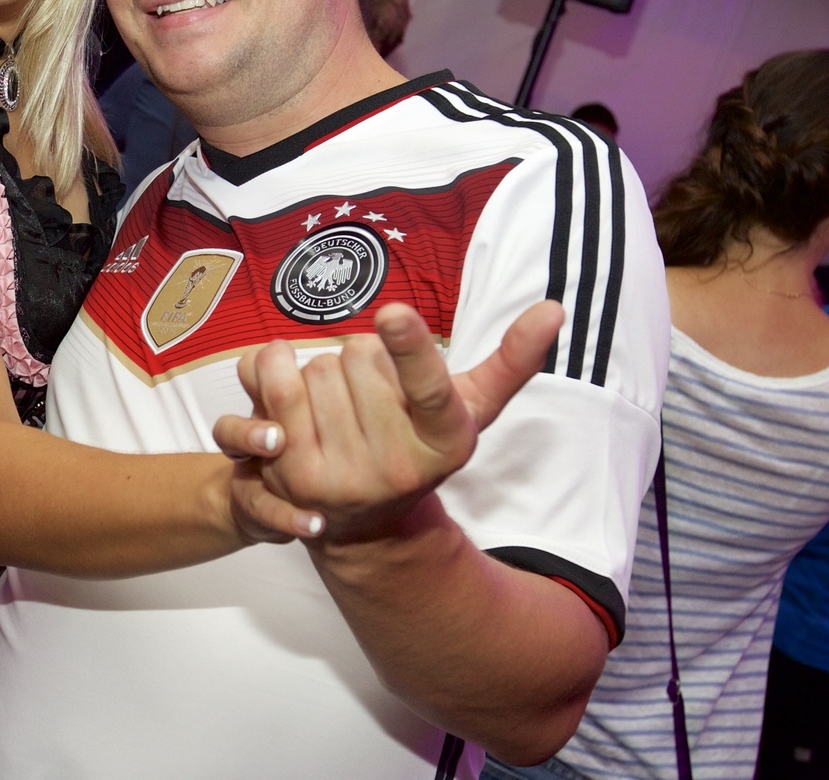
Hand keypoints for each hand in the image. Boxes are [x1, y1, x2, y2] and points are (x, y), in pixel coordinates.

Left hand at [214, 300, 562, 543]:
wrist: (365, 519)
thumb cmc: (419, 442)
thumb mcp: (469, 407)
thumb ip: (512, 359)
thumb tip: (555, 308)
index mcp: (446, 443)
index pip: (428, 387)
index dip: (410, 348)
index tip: (393, 310)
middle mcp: (397, 468)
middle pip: (360, 356)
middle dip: (361, 358)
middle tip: (369, 393)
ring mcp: (342, 478)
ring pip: (317, 367)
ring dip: (321, 369)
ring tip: (337, 403)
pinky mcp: (292, 476)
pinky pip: (273, 383)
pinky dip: (273, 366)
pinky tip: (288, 384)